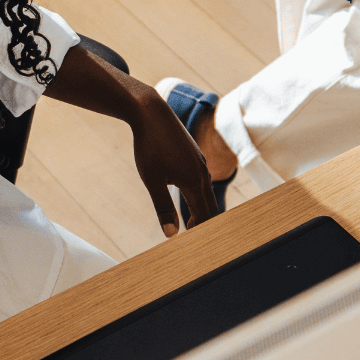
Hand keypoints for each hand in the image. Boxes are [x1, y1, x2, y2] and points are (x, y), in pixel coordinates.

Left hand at [130, 90, 217, 234]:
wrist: (152, 113)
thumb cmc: (149, 146)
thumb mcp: (152, 179)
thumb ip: (163, 207)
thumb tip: (171, 234)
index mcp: (193, 181)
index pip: (204, 216)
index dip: (199, 232)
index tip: (192, 247)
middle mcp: (202, 172)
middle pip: (210, 206)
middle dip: (205, 225)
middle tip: (198, 243)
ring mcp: (200, 162)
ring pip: (207, 193)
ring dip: (202, 210)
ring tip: (194, 226)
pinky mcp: (195, 155)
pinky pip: (202, 181)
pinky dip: (199, 195)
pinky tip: (189, 200)